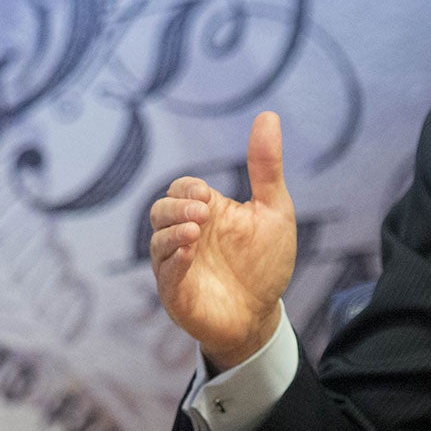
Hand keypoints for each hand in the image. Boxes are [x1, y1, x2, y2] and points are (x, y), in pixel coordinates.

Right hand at [147, 112, 297, 369]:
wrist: (263, 315)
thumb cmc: (265, 263)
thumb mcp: (273, 210)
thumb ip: (266, 167)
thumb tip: (268, 115)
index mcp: (205, 213)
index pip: (180, 189)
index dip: (187, 189)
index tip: (206, 193)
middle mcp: (185, 236)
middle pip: (159, 211)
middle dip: (175, 207)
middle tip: (202, 212)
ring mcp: (177, 265)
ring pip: (157, 242)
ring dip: (172, 233)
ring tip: (196, 231)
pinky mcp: (176, 293)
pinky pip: (165, 273)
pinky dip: (174, 260)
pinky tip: (190, 251)